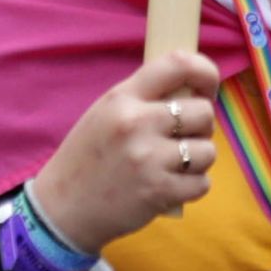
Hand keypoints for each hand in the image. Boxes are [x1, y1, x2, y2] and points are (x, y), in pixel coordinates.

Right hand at [27, 49, 221, 256]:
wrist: (63, 206)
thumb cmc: (88, 157)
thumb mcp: (106, 113)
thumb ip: (144, 99)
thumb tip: (194, 90)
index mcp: (123, 98)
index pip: (178, 64)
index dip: (205, 73)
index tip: (206, 88)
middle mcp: (137, 123)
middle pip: (204, 112)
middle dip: (201, 126)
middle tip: (182, 137)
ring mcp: (149, 159)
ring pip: (208, 150)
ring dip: (198, 159)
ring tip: (174, 165)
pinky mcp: (159, 192)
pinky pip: (202, 183)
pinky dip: (192, 186)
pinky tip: (171, 185)